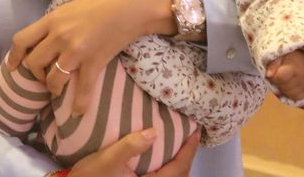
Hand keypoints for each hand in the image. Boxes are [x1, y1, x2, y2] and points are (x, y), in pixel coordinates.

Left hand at [6, 0, 173, 114]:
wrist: (127, 5)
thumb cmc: (98, 3)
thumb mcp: (67, 9)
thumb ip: (53, 25)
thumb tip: (41, 40)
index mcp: (51, 20)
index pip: (21, 40)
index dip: (14, 56)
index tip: (13, 67)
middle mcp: (59, 36)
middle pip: (34, 63)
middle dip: (36, 75)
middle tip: (43, 77)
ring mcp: (76, 50)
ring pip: (53, 79)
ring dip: (53, 88)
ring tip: (57, 90)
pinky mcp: (94, 62)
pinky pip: (82, 88)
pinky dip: (79, 104)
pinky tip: (77, 112)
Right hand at [68, 129, 198, 175]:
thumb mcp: (107, 160)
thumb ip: (130, 146)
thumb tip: (154, 132)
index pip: (179, 168)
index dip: (189, 150)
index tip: (196, 132)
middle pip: (180, 175)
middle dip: (186, 156)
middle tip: (189, 134)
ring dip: (177, 163)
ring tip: (177, 142)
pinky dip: (167, 168)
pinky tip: (161, 156)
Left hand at [266, 49, 303, 100]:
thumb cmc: (292, 58)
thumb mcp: (281, 56)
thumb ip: (273, 64)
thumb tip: (268, 75)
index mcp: (294, 69)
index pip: (279, 78)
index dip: (273, 76)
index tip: (274, 72)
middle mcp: (302, 80)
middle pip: (282, 87)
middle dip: (277, 82)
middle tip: (279, 75)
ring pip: (287, 93)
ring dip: (282, 88)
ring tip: (285, 80)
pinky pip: (294, 97)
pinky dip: (289, 93)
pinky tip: (289, 86)